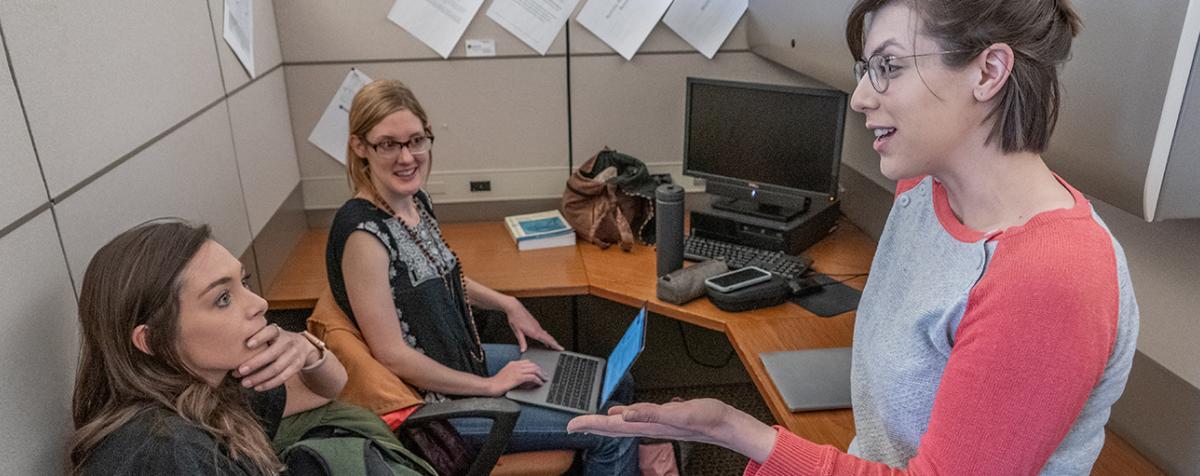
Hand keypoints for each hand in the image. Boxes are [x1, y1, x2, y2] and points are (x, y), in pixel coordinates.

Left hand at [234, 324, 318, 390]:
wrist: (303, 346)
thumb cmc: (277, 340)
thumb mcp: (270, 334)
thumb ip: (256, 336)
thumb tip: (230, 346)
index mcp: (279, 332)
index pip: (270, 331)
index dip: (260, 338)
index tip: (247, 344)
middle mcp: (288, 342)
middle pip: (272, 354)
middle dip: (254, 364)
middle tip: (238, 371)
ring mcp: (293, 355)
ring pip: (276, 368)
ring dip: (259, 377)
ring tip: (244, 383)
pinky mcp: (296, 367)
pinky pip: (282, 378)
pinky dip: (268, 384)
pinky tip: (257, 387)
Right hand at [487, 360, 546, 395]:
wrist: (490, 386)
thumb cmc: (497, 384)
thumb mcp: (507, 375)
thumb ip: (516, 374)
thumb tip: (527, 379)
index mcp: (513, 363)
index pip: (528, 362)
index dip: (536, 366)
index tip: (540, 371)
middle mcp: (516, 365)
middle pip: (533, 365)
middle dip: (541, 370)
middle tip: (545, 376)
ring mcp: (517, 371)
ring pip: (534, 369)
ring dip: (541, 375)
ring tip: (544, 379)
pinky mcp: (518, 377)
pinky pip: (532, 377)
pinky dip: (538, 380)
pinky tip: (540, 383)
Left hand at [503, 299, 563, 351]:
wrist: (515, 308)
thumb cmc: (515, 318)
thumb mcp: (517, 332)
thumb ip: (522, 342)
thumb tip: (523, 350)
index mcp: (534, 331)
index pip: (547, 340)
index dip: (555, 345)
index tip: (560, 348)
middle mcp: (537, 328)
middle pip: (549, 337)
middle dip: (555, 343)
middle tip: (560, 348)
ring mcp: (536, 325)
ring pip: (546, 334)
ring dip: (551, 340)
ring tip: (554, 345)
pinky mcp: (535, 323)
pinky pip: (543, 331)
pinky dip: (546, 336)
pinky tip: (544, 338)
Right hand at [568, 398, 778, 461]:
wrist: (719, 422)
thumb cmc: (696, 417)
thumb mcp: (665, 416)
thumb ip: (642, 415)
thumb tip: (619, 414)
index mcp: (644, 423)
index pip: (612, 425)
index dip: (590, 425)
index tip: (571, 425)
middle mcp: (649, 424)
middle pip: (614, 426)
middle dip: (591, 425)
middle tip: (572, 426)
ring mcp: (659, 421)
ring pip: (628, 423)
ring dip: (607, 423)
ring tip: (589, 423)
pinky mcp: (671, 416)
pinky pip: (649, 415)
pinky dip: (634, 415)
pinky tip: (622, 415)